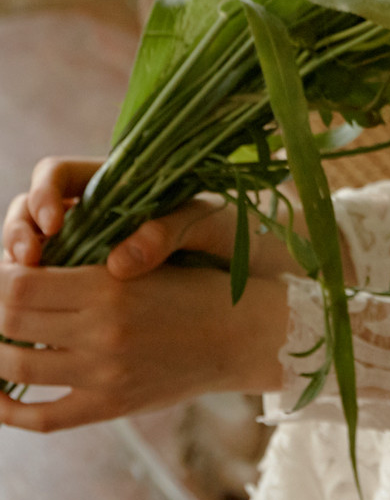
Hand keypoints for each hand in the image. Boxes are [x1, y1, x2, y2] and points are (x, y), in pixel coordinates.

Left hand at [0, 259, 289, 431]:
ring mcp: (104, 374)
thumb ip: (88, 267)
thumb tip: (20, 275)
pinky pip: (43, 417)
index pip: (20, 284)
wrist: (241, 334)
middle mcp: (103, 331)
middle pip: (10, 322)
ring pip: (17, 367)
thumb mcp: (146, 261)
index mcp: (110, 286)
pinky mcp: (110, 406)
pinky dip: (8, 410)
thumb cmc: (193, 287)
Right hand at [4, 157, 302, 279]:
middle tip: (27, 260)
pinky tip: (34, 325)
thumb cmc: (232, 234)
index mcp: (114, 184)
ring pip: (27, 256)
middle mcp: (90, 215)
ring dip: (15, 272)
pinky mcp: (85, 291)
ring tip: (21, 293)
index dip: (43, 194)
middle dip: (17, 234)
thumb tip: (119, 262)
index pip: (55, 175)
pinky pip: (44, 293)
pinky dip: (32, 305)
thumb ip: (169, 230)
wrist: (255, 271)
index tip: (53, 223)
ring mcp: (84, 252)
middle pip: (27, 214)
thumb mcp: (209, 224)